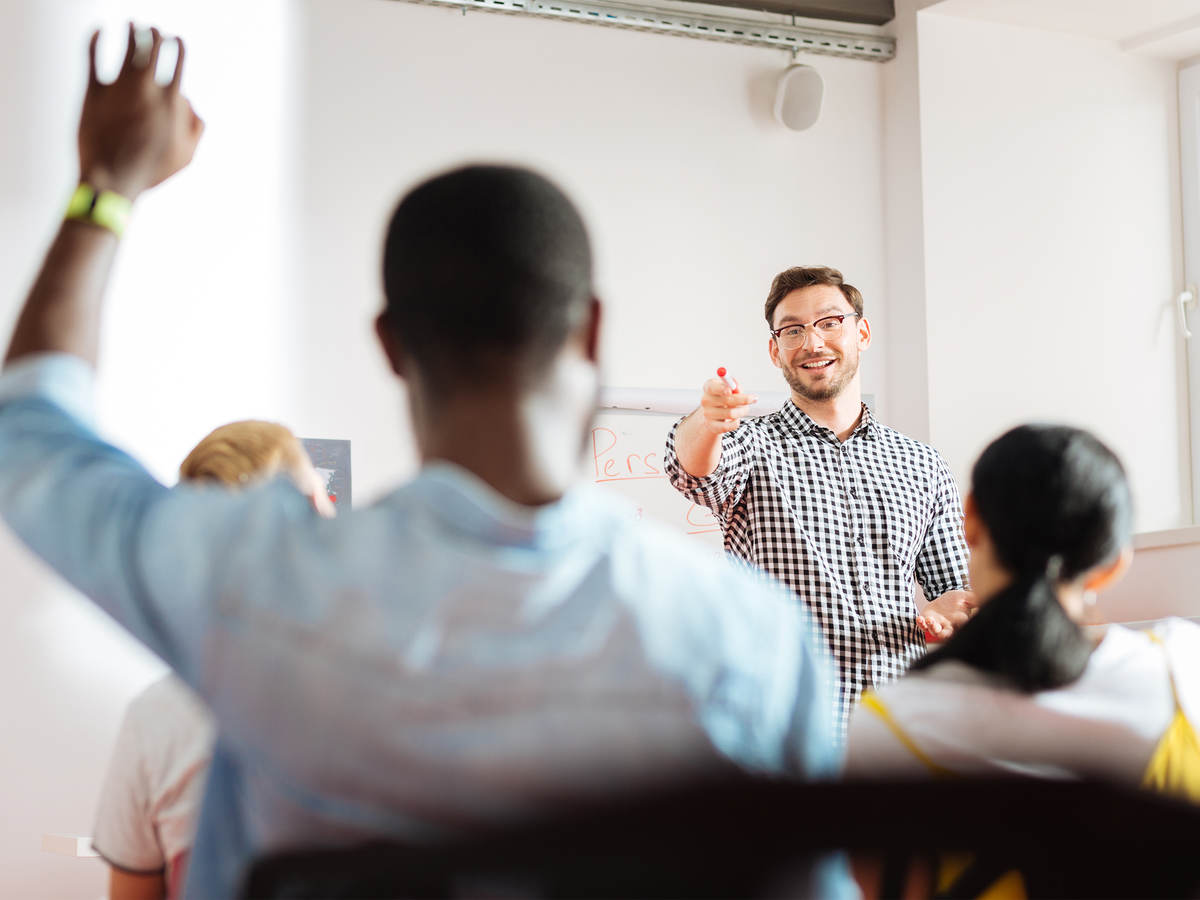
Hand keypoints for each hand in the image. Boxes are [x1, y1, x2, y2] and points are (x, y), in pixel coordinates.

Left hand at [78, 24, 203, 199]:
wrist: (113, 180)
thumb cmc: (152, 171)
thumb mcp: (186, 154)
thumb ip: (196, 126)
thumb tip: (190, 103)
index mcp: (172, 102)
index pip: (178, 60)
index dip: (178, 45)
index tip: (175, 39)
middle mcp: (147, 89)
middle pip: (154, 47)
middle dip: (156, 34)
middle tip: (153, 29)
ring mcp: (119, 89)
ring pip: (127, 46)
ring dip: (133, 31)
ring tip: (133, 25)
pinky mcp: (93, 93)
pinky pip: (91, 57)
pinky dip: (95, 40)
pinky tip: (98, 29)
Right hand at [696, 377, 757, 434]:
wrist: (715, 414)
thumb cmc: (725, 397)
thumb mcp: (730, 388)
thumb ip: (734, 386)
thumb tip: (737, 388)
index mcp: (709, 387)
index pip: (712, 387)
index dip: (721, 388)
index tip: (730, 390)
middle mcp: (705, 400)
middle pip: (726, 400)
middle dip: (743, 399)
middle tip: (754, 398)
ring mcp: (707, 414)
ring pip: (731, 414)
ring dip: (742, 411)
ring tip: (743, 410)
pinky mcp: (711, 426)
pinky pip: (729, 426)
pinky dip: (736, 422)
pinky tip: (735, 419)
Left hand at [917, 589, 976, 642]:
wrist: (943, 599)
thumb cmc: (956, 600)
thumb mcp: (964, 596)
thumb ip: (972, 598)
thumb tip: (980, 598)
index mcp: (959, 622)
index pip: (961, 626)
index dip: (960, 624)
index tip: (959, 617)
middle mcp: (948, 626)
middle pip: (946, 635)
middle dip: (943, 634)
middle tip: (940, 630)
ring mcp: (937, 624)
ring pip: (934, 631)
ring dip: (931, 627)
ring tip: (930, 619)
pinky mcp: (927, 621)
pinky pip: (923, 626)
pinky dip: (921, 624)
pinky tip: (919, 618)